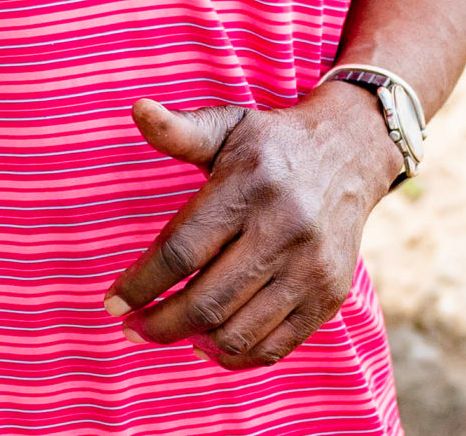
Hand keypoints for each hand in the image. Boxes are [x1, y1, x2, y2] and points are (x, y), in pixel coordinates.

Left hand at [104, 82, 405, 369]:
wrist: (352, 152)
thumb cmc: (273, 143)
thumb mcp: (228, 124)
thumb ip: (180, 131)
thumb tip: (137, 110)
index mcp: (250, 186)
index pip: (181, 251)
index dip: (140, 284)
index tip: (112, 303)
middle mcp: (284, 229)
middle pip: (206, 301)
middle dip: (159, 324)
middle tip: (133, 328)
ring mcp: (311, 268)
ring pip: (238, 332)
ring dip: (192, 342)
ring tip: (169, 332)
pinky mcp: (329, 295)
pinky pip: (274, 346)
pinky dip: (235, 355)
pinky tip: (210, 343)